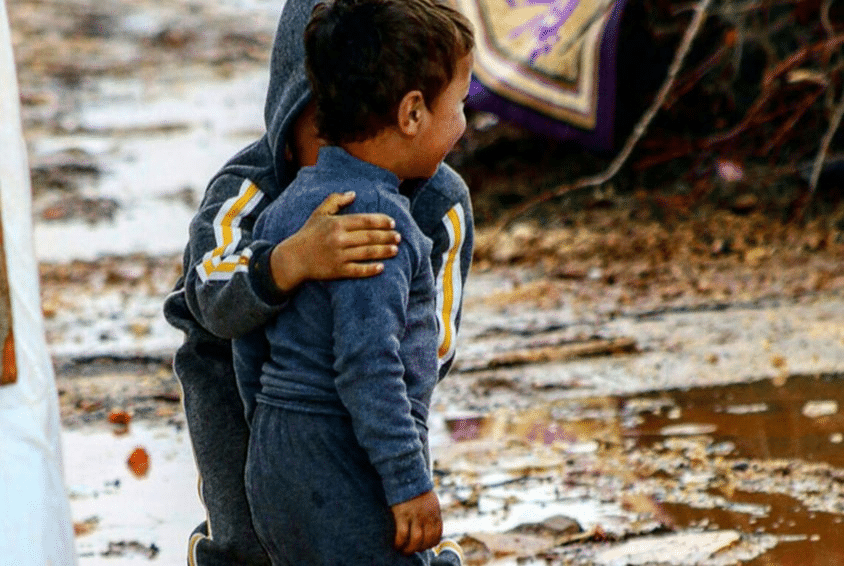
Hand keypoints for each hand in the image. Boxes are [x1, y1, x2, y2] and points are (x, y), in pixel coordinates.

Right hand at [269, 191, 399, 291]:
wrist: (294, 258)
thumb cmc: (308, 234)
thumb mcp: (319, 213)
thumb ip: (336, 200)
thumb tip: (354, 193)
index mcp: (337, 224)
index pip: (365, 221)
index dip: (381, 221)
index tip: (392, 223)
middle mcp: (339, 239)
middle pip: (370, 237)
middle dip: (387, 236)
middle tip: (398, 237)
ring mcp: (339, 256)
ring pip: (367, 253)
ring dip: (384, 251)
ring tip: (395, 249)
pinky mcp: (337, 271)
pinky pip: (358, 270)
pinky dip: (371, 269)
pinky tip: (382, 267)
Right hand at [391, 490, 442, 554]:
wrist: (406, 475)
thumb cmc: (416, 490)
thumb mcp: (430, 501)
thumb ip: (431, 515)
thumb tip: (429, 530)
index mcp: (435, 513)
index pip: (437, 536)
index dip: (429, 544)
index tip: (422, 547)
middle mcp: (427, 515)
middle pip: (427, 540)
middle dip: (419, 549)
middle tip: (411, 550)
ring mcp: (415, 515)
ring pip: (416, 540)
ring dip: (409, 549)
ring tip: (403, 550)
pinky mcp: (402, 513)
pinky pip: (402, 533)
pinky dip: (399, 542)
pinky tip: (396, 544)